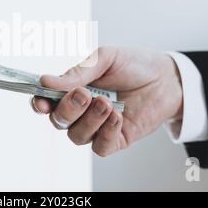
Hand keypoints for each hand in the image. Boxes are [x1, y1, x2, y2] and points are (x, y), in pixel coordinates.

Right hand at [31, 46, 182, 156]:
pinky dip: (105, 134)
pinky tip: (118, 117)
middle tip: (85, 93)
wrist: (167, 77)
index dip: (39, 104)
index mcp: (73, 89)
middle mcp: (81, 110)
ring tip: (106, 103)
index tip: (42, 101)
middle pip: (59, 121)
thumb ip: (77, 72)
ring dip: (89, 121)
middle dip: (68, 109)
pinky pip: (100, 147)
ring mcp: (98, 126)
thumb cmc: (134, 63)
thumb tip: (44, 81)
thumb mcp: (105, 59)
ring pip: (77, 137)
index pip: (46, 102)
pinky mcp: (116, 139)